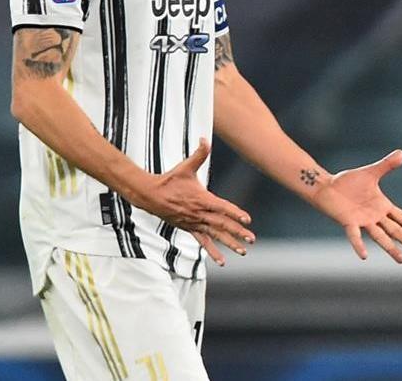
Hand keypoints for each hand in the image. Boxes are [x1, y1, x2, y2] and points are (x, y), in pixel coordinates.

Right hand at [131, 138, 254, 265]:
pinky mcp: (189, 229)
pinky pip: (203, 242)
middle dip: (237, 232)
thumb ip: (199, 154)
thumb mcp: (186, 166)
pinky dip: (213, 251)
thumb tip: (205, 139)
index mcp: (202, 199)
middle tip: (251, 239)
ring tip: (243, 251)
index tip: (247, 219)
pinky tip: (221, 261)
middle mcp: (200, 214)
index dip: (235, 213)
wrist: (150, 195)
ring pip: (215, 235)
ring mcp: (194, 223)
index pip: (222, 208)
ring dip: (229, 243)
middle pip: (222, 224)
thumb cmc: (170, 180)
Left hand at [311, 150, 401, 262]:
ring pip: (380, 237)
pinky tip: (364, 256)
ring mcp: (362, 220)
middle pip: (395, 231)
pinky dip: (359, 245)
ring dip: (391, 248)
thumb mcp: (371, 172)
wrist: (327, 186)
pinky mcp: (348, 221)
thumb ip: (386, 165)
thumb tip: (401, 153)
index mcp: (382, 206)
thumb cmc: (349, 181)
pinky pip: (355, 235)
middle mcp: (375, 216)